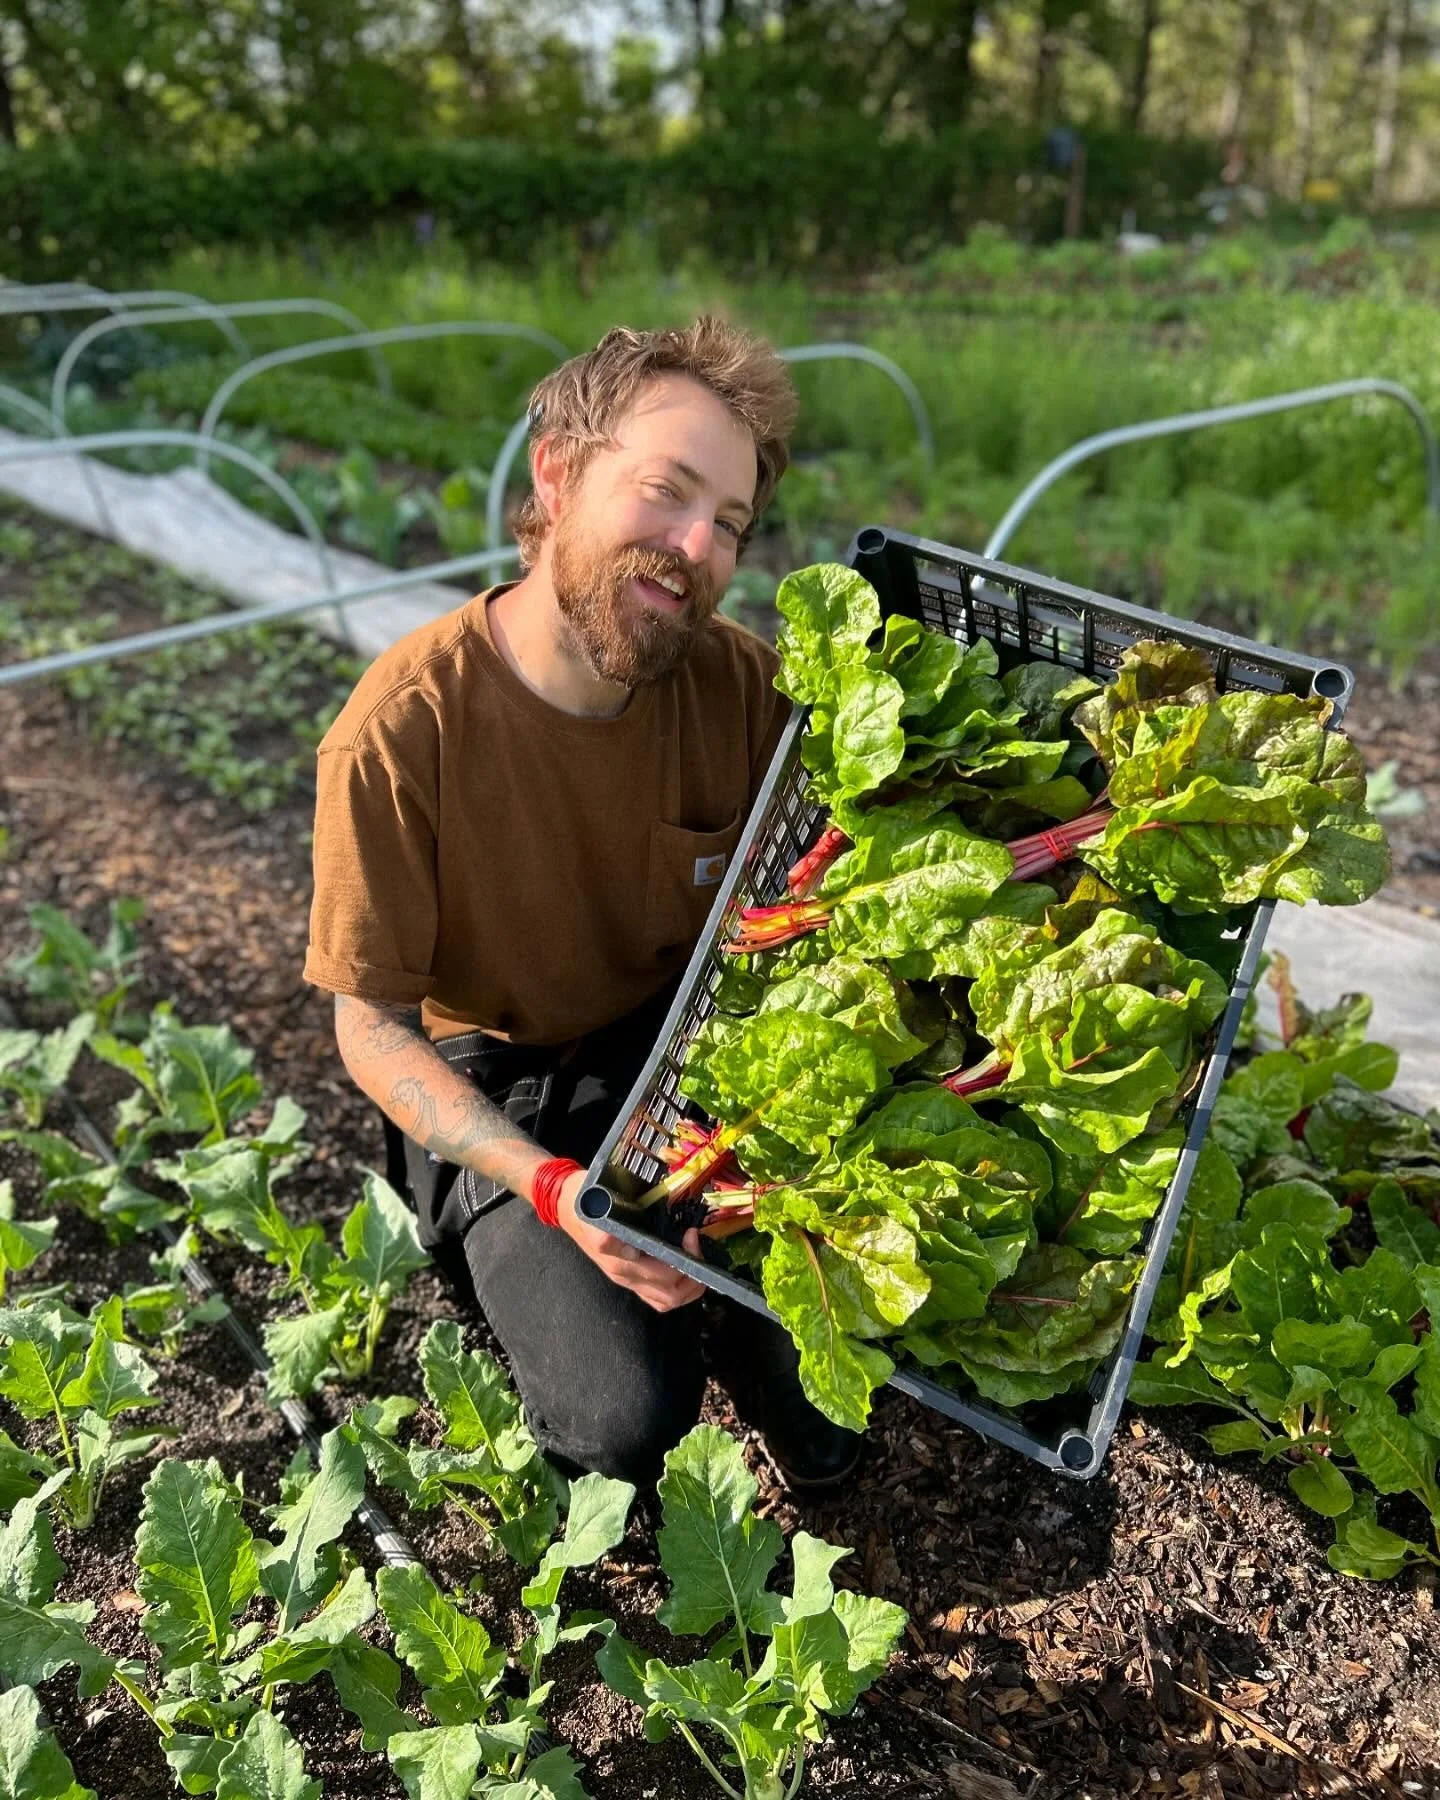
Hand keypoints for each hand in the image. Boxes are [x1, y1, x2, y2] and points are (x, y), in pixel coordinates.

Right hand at [556, 1170, 704, 1312]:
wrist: (565, 1204)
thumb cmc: (584, 1199)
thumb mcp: (594, 1208)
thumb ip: (609, 1231)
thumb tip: (626, 1248)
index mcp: (619, 1260)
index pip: (663, 1275)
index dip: (685, 1260)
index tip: (691, 1234)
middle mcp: (624, 1275)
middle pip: (670, 1295)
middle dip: (694, 1276)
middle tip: (697, 1247)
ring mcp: (626, 1279)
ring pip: (666, 1301)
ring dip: (689, 1288)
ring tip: (697, 1262)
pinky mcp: (629, 1278)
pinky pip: (658, 1298)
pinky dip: (678, 1290)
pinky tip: (684, 1271)